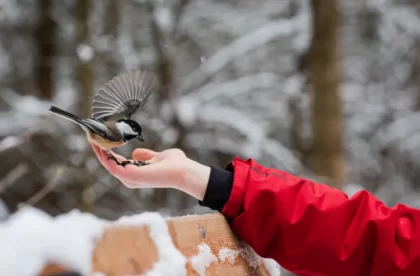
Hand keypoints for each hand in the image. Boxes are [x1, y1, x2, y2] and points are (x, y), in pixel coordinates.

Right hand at [90, 144, 210, 200]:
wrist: (183, 170)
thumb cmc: (175, 165)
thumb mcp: (157, 156)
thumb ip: (146, 155)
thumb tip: (136, 152)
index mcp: (136, 173)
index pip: (116, 162)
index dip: (107, 151)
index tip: (102, 139)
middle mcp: (130, 178)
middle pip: (108, 163)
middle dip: (99, 150)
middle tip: (92, 136)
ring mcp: (129, 178)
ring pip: (107, 164)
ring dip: (98, 151)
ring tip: (92, 137)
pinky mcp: (129, 176)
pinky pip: (111, 165)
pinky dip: (104, 155)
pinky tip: (100, 144)